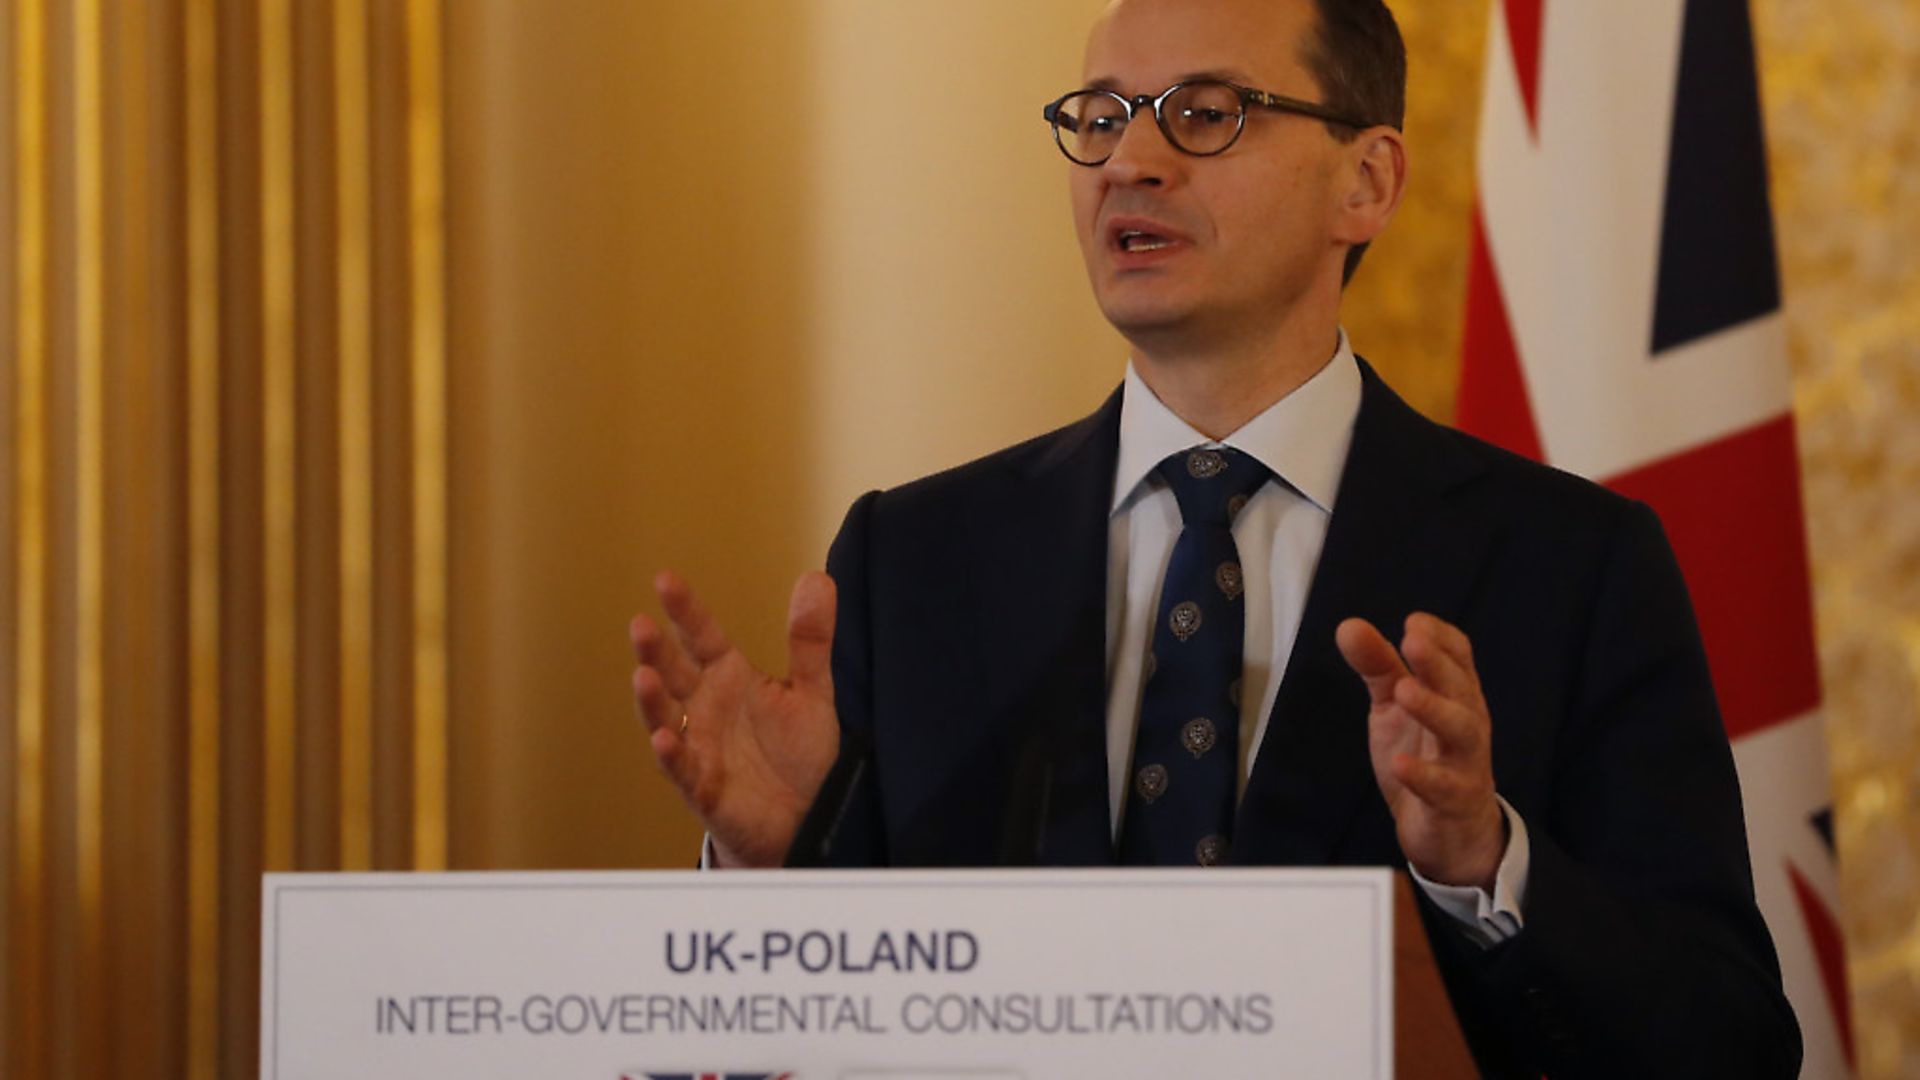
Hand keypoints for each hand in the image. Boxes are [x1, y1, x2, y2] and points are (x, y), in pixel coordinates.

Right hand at [630, 570, 840, 867]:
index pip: (702, 637)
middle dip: (656, 651)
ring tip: (642, 676)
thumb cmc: (797, 751)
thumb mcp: (811, 690)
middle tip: (641, 624)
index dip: (685, 610)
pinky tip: (663, 739)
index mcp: (729, 678)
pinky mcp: (703, 788)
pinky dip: (672, 755)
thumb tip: (818, 577)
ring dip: (652, 700)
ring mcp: (699, 747)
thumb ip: (810, 639)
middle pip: (674, 673)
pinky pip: (682, 770)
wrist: (803, 817)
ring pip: (666, 718)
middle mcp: (705, 707)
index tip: (665, 579)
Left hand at [1336, 613, 1504, 889]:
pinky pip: (1443, 788)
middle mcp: (1466, 722)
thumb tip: (1350, 626)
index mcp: (1455, 694)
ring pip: (1462, 731)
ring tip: (1405, 692)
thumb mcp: (1395, 707)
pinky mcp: (1454, 800)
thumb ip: (1377, 667)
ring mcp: (1464, 762)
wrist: (1449, 830)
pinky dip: (1423, 775)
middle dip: (1438, 663)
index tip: (1414, 622)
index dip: (1440, 637)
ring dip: (1435, 709)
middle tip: (1412, 641)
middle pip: (1460, 687)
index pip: (1459, 656)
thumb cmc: (1425, 755)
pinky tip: (1401, 765)